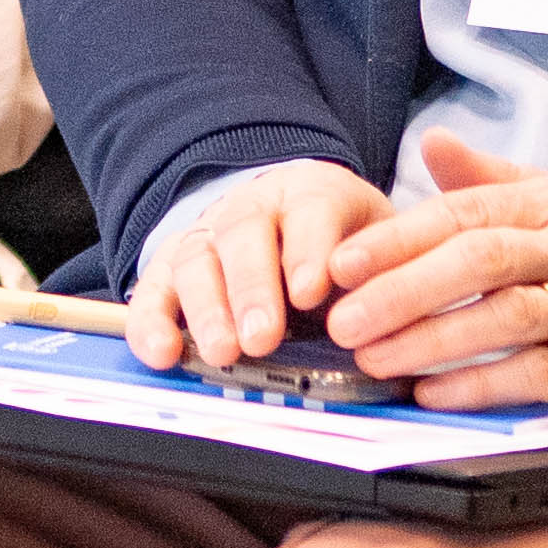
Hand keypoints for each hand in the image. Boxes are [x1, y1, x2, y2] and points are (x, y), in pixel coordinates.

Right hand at [127, 158, 393, 370]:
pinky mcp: (174, 266)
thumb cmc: (345, 245)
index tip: (311, 293)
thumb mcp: (379, 245)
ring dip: (206, 310)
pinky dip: (151, 321)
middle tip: (262, 337)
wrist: (298, 217)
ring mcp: (208, 234)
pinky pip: (154, 289)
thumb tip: (396, 320)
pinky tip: (161, 353)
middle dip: (252, 288)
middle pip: (244, 235)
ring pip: (197, 260)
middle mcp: (254, 206)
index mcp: (312, 193)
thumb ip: (386, 274)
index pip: (311, 211)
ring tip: (222, 354)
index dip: (308, 251)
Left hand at [318, 132, 547, 418]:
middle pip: (478, 260)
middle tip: (341, 319)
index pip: (464, 213)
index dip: (397, 238)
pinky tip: (438, 393)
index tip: (339, 264)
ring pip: (505, 316)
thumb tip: (431, 141)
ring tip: (374, 359)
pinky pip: (542, 373)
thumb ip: (496, 177)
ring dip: (432, 339)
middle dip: (402, 289)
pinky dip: (486, 383)